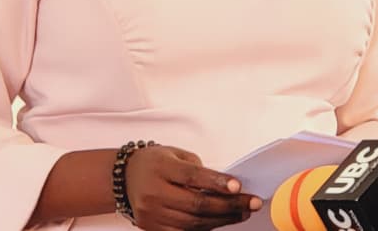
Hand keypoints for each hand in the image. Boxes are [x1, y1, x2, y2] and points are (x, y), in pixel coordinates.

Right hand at [124, 145, 261, 230]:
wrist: (125, 177)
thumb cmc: (154, 162)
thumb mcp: (175, 154)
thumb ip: (197, 169)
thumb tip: (225, 186)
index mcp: (161, 167)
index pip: (193, 177)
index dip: (217, 182)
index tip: (238, 186)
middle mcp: (154, 192)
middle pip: (197, 204)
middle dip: (229, 205)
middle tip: (252, 203)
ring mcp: (152, 214)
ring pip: (193, 222)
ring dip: (222, 219)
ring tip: (242, 213)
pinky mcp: (152, 228)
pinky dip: (205, 228)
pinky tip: (221, 222)